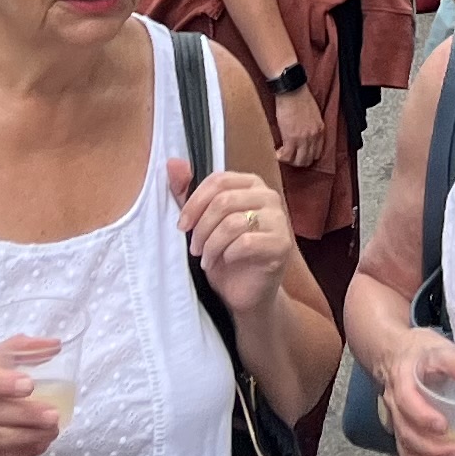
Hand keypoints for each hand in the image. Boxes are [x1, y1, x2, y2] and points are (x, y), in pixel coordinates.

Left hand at [171, 157, 293, 313]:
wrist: (247, 293)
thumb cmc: (225, 255)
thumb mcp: (202, 224)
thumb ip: (187, 194)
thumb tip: (173, 162)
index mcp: (251, 184)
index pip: (219, 180)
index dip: (194, 202)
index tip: (181, 225)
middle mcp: (269, 196)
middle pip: (224, 201)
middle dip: (201, 228)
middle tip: (194, 248)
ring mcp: (279, 219)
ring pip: (232, 222)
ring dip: (211, 244)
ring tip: (206, 259)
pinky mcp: (281, 244)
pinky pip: (246, 243)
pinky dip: (227, 254)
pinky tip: (224, 262)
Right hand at [269, 78, 326, 172]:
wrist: (292, 90)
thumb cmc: (300, 97)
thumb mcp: (313, 114)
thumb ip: (311, 126)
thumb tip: (305, 134)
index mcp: (320, 130)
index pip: (318, 152)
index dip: (307, 156)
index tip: (299, 153)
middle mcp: (314, 136)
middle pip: (308, 160)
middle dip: (298, 161)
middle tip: (289, 156)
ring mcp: (303, 139)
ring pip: (298, 161)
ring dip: (289, 160)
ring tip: (282, 155)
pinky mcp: (291, 138)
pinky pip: (286, 156)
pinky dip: (280, 157)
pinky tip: (276, 152)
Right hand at [383, 333, 454, 455]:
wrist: (392, 354)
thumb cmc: (420, 352)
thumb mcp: (442, 349)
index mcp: (402, 380)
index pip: (407, 401)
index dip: (423, 416)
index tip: (444, 426)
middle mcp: (395, 404)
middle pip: (407, 432)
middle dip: (432, 449)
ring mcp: (396, 421)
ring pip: (405, 449)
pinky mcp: (401, 432)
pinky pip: (408, 455)